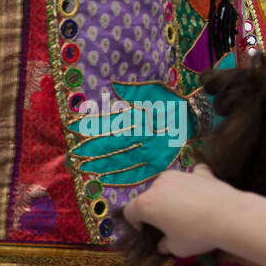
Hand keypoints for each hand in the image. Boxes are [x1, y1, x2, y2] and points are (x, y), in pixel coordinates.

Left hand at [67, 83, 188, 184]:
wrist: (194, 118)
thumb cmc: (170, 102)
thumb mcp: (153, 92)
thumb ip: (132, 92)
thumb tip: (115, 85)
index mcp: (139, 118)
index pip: (108, 123)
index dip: (89, 126)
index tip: (71, 129)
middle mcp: (142, 136)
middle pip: (110, 144)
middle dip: (90, 150)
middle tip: (72, 155)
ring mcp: (149, 151)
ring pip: (119, 160)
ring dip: (99, 165)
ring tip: (81, 167)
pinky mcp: (156, 164)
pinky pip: (135, 173)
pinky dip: (118, 178)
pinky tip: (102, 180)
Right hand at [123, 164, 240, 256]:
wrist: (230, 217)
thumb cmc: (197, 234)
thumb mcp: (175, 248)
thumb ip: (164, 244)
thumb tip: (163, 244)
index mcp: (146, 204)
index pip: (130, 212)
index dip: (135, 224)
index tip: (145, 232)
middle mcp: (158, 185)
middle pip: (149, 197)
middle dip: (154, 209)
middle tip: (167, 224)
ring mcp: (180, 176)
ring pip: (168, 185)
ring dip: (171, 195)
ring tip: (185, 210)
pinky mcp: (200, 173)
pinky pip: (192, 176)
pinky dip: (194, 182)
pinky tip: (200, 191)